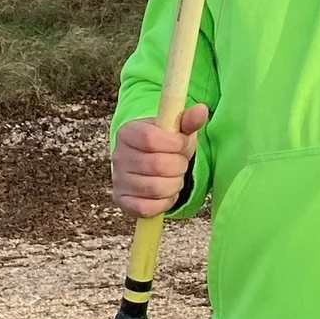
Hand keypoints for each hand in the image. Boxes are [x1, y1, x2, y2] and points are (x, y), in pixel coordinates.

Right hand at [111, 103, 208, 217]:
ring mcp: (118, 180)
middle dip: (179, 165)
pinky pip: (148, 208)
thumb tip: (202, 110)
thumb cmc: (166, 145)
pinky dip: (164, 202)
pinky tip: (166, 192)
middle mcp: (118, 156)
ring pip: (156, 188)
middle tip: (180, 163)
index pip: (151, 139)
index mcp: (128, 132)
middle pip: (158, 165)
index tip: (182, 143)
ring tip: (174, 176)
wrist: (150, 164)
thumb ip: (189, 120)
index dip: (175, 144)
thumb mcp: (177, 130)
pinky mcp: (123, 201)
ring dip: (175, 184)